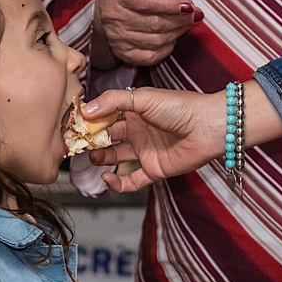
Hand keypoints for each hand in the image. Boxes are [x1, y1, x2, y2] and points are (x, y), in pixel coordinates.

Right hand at [84, 87, 228, 191]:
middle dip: (92, 139)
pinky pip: (132, 180)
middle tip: (78, 142)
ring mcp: (145, 150)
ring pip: (116, 157)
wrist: (208, 127)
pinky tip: (107, 177)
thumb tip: (86, 110)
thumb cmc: (181, 107)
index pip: (106, 115)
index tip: (73, 123)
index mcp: (134, 110)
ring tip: (92, 155)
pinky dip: (118, 183)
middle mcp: (138, 130)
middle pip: (107, 137)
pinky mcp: (154, 169)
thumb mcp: (142, 98)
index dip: (90, 119)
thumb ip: (113, 102)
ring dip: (101, 158)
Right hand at [93, 0, 201, 68]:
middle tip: (193, 15)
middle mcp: (115, 18)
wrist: (103, 10)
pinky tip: (172, 39)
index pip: (148, 3)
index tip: (190, 6)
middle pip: (155, 24)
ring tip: (184, 25)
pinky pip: (151, 57)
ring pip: (156, 41)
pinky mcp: (124, 53)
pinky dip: (166, 49)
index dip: (172, 6)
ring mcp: (118, 38)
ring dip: (176, 34)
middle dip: (180, 21)